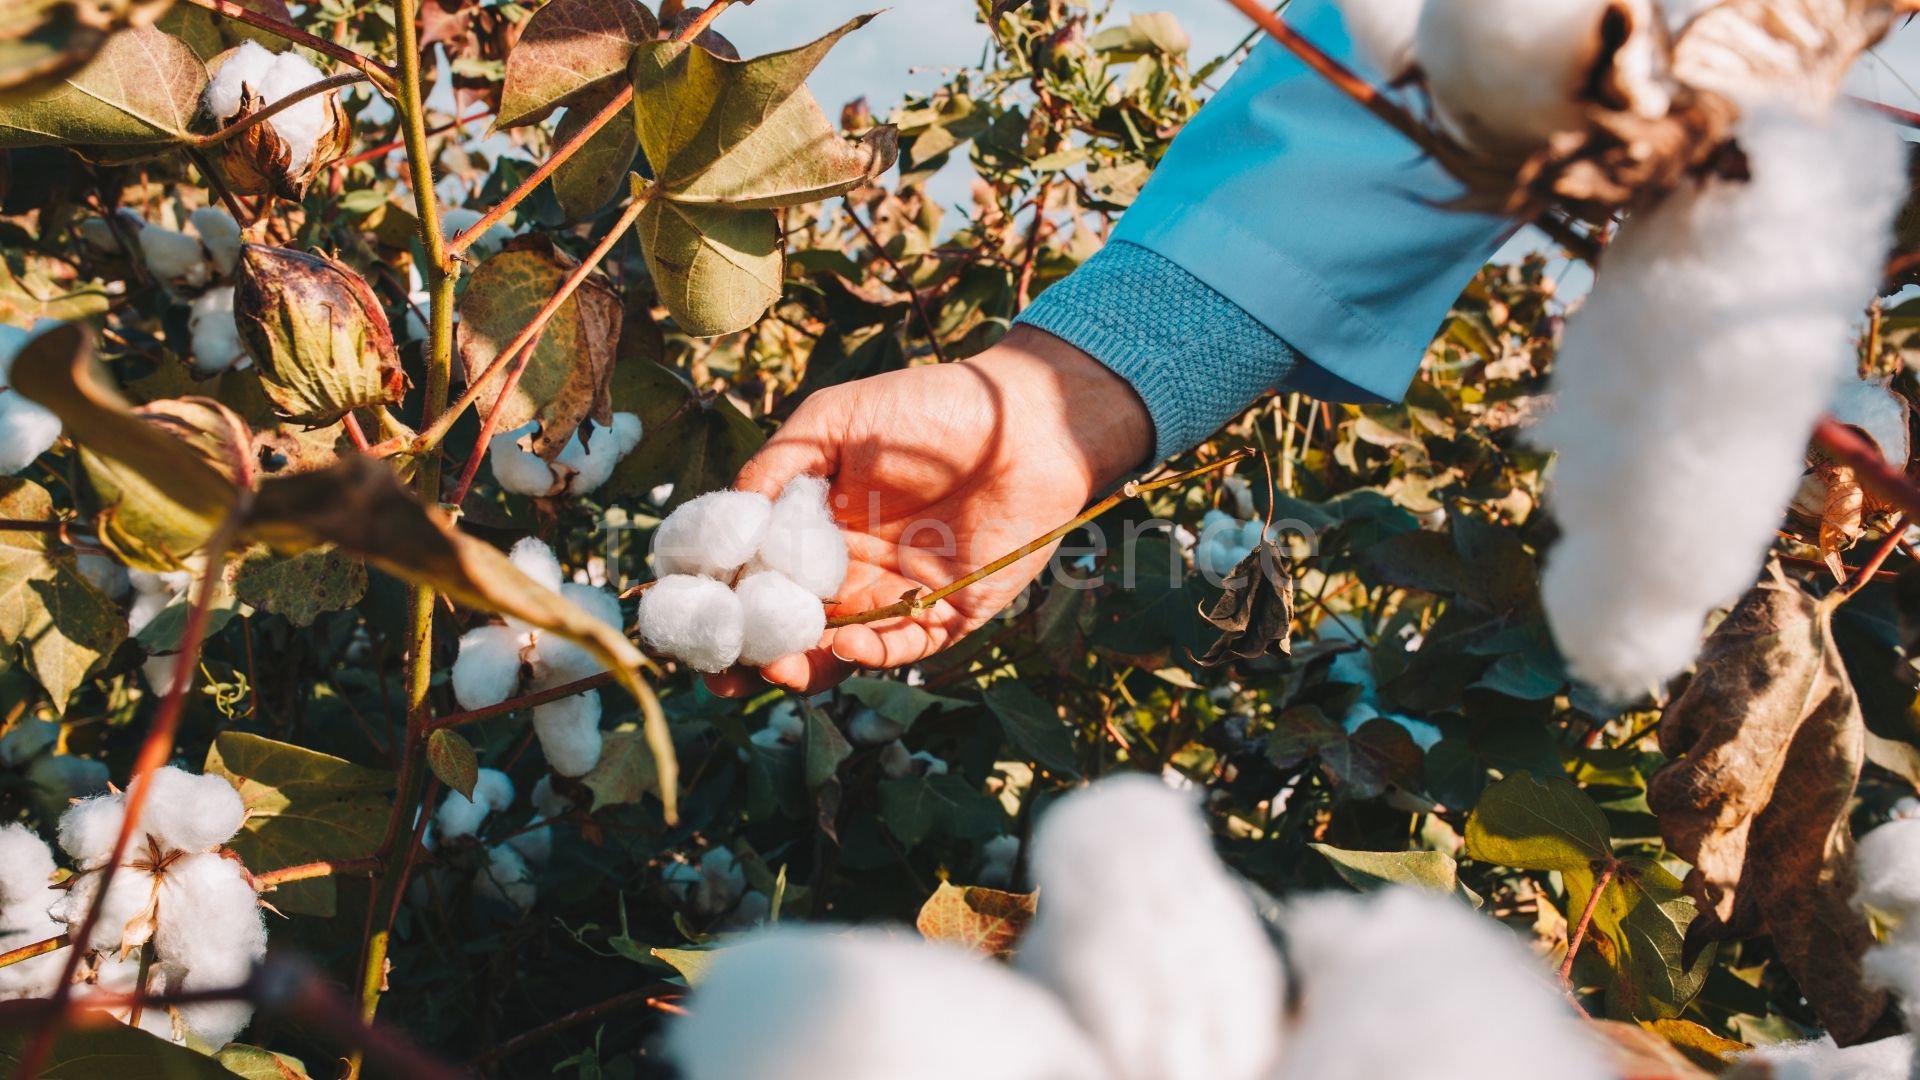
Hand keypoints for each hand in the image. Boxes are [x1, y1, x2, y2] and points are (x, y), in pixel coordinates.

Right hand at [706, 325, 1153, 695]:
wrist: (1023, 422)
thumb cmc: (929, 409)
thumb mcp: (835, 422)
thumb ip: (778, 466)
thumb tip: (727, 519)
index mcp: (816, 527)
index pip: (757, 577)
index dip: (723, 603)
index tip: (690, 619)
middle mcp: (850, 569)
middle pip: (789, 626)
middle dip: (754, 654)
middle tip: (724, 671)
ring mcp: (897, 596)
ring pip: (838, 650)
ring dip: (806, 666)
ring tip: (779, 667)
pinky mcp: (949, 614)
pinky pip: (902, 649)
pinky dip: (870, 654)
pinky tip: (844, 644)